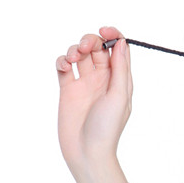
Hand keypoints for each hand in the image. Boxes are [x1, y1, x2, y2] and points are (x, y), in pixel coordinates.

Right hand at [56, 27, 131, 174]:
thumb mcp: (119, 96)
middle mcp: (103, 79)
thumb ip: (120, 69)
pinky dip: (62, 60)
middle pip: (97, 48)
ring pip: (79, 55)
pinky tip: (64, 65)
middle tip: (85, 48)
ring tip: (73, 58)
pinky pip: (64, 67)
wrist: (87, 152)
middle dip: (90, 41)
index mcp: (119, 79)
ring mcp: (84, 84)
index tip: (104, 30)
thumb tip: (121, 43)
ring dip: (75, 49)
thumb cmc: (107, 128)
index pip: (118, 49)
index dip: (112, 35)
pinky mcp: (67, 90)